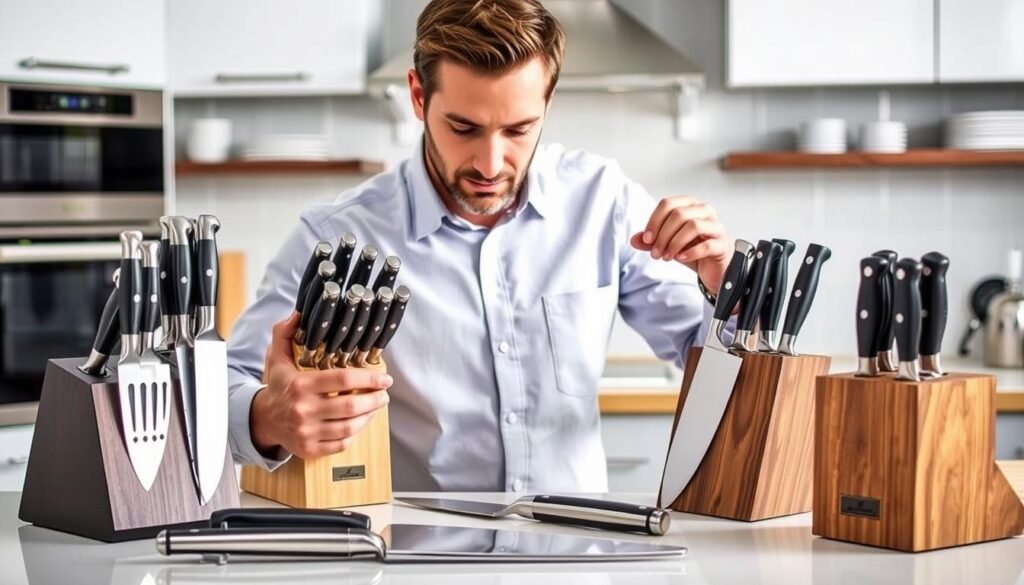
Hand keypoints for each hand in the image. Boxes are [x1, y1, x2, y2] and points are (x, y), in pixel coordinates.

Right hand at [251, 312, 392, 458]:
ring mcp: (306, 432)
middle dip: (375, 399)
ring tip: (377, 406)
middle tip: (385, 393)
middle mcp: (303, 410)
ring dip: (369, 416)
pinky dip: (355, 433)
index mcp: (300, 386)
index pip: (342, 380)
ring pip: (349, 427)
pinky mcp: (309, 449)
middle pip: (350, 406)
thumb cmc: (278, 386)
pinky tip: (361, 422)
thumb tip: (298, 314)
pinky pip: (341, 444)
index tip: (384, 377)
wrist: (263, 420)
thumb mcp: (277, 358)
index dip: (369, 378)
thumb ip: (284, 333)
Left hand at [630, 196, 732, 294]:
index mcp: (689, 205)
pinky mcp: (722, 244)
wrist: (714, 266)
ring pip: (693, 225)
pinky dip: (690, 252)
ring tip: (666, 257)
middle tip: (655, 253)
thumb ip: (651, 241)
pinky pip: (706, 245)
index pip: (668, 204)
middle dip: (662, 235)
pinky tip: (680, 258)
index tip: (646, 239)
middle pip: (679, 214)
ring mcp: (716, 226)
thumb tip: (633, 240)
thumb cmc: (691, 249)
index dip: (654, 221)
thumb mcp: (667, 244)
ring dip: (674, 243)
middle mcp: (704, 211)